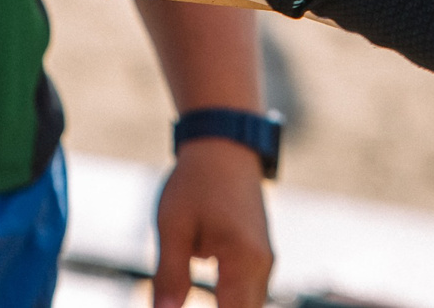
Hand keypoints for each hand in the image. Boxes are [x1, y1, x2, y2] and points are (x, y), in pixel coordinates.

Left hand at [155, 136, 273, 307]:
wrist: (224, 143)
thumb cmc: (196, 181)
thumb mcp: (173, 227)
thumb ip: (169, 277)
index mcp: (244, 260)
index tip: (179, 306)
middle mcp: (262, 265)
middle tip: (178, 298)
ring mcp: (264, 260)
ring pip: (248, 305)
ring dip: (225, 306)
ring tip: (185, 289)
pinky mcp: (259, 255)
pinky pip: (248, 292)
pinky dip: (228, 300)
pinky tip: (207, 291)